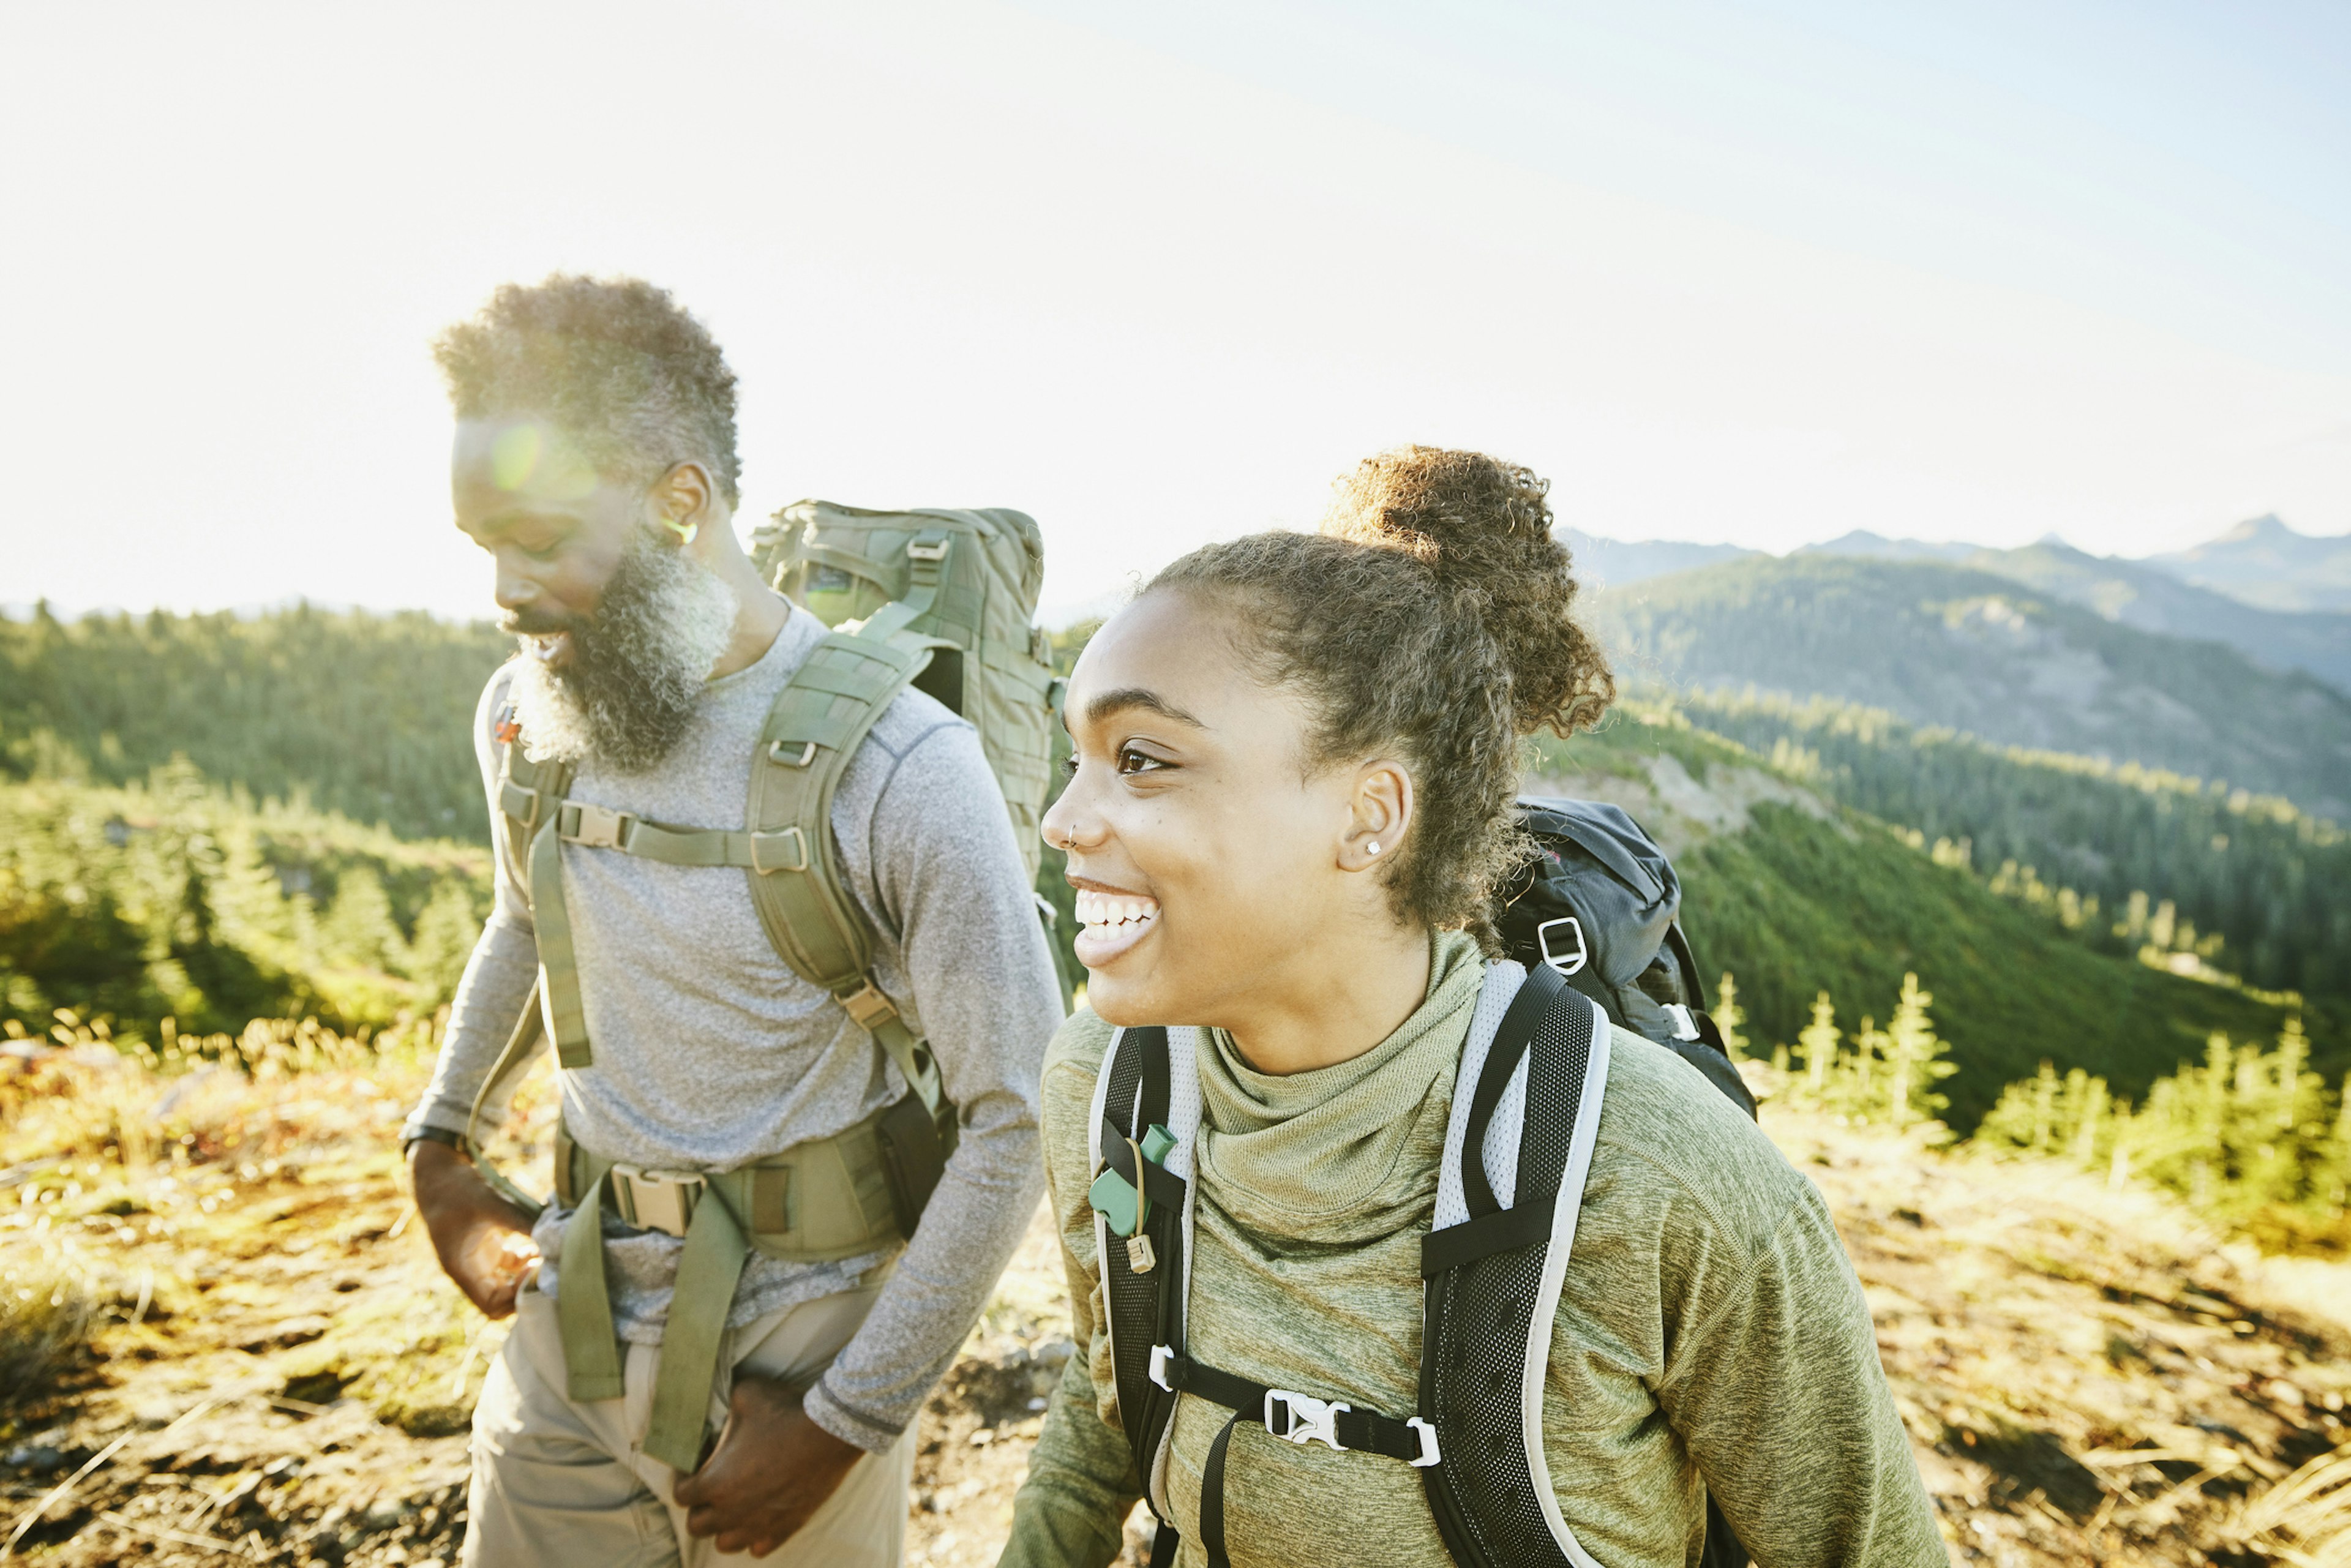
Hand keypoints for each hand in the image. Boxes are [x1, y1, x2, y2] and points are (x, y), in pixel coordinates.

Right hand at [409, 1140, 540, 1317]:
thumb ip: (522, 1221)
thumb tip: (555, 1234)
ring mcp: (479, 1259)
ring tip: (547, 1255)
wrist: (438, 1171)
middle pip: (501, 1300)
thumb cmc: (458, 1189)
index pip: (491, 1305)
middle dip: (525, 1289)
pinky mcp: (487, 1246)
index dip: (515, 1297)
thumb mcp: (492, 1204)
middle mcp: (469, 1270)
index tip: (535, 1272)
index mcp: (463, 1270)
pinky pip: (510, 1264)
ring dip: (527, 1275)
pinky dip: (525, 1259)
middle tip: (547, 1267)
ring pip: (507, 1283)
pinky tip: (539, 1243)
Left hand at [673, 1376, 862, 1556]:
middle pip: (697, 1526)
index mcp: (716, 1482)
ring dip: (724, 1527)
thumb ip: (726, 1403)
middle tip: (711, 1488)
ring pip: (726, 1543)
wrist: (829, 1434)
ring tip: (733, 1507)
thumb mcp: (746, 1394)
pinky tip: (760, 1518)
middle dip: (699, 1507)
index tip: (693, 1467)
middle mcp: (732, 1511)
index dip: (683, 1479)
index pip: (681, 1495)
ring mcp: (759, 1524)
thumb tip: (721, 1401)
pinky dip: (754, 1538)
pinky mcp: (785, 1528)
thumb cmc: (785, 1413)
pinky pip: (759, 1549)